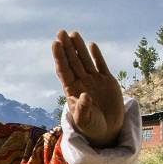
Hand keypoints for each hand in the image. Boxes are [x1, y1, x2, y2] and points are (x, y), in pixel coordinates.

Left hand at [54, 30, 124, 147]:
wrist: (107, 131)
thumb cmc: (91, 127)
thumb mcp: (85, 121)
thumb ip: (82, 109)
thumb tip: (84, 95)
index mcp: (72, 90)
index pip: (63, 70)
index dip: (59, 57)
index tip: (55, 44)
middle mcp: (81, 82)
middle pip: (72, 61)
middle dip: (67, 47)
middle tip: (61, 32)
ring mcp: (94, 80)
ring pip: (85, 60)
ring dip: (79, 47)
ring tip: (73, 33)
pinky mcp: (107, 81)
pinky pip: (101, 65)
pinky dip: (97, 56)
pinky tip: (92, 45)